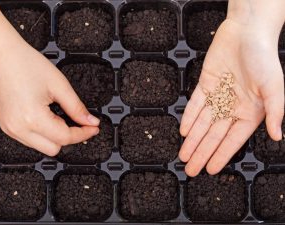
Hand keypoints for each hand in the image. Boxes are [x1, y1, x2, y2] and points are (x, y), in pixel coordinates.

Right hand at [0, 40, 99, 155]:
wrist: (0, 54)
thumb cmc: (25, 63)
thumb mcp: (59, 85)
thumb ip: (77, 108)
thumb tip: (90, 122)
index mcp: (32, 118)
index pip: (65, 138)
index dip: (84, 133)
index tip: (93, 127)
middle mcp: (18, 128)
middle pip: (54, 148)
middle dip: (70, 137)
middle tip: (79, 122)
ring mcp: (10, 129)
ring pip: (42, 147)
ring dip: (56, 136)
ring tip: (61, 116)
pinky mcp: (7, 126)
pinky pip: (31, 139)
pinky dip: (44, 133)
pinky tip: (49, 118)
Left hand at [179, 19, 283, 175]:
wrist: (246, 32)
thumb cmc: (264, 58)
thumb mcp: (274, 87)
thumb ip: (275, 111)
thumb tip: (277, 135)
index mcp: (250, 112)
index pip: (232, 140)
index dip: (221, 155)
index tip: (211, 169)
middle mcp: (232, 107)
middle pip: (213, 135)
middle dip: (201, 153)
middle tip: (191, 169)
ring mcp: (217, 97)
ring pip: (201, 123)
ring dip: (192, 140)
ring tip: (184, 155)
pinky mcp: (205, 85)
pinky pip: (195, 104)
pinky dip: (189, 117)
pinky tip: (183, 131)